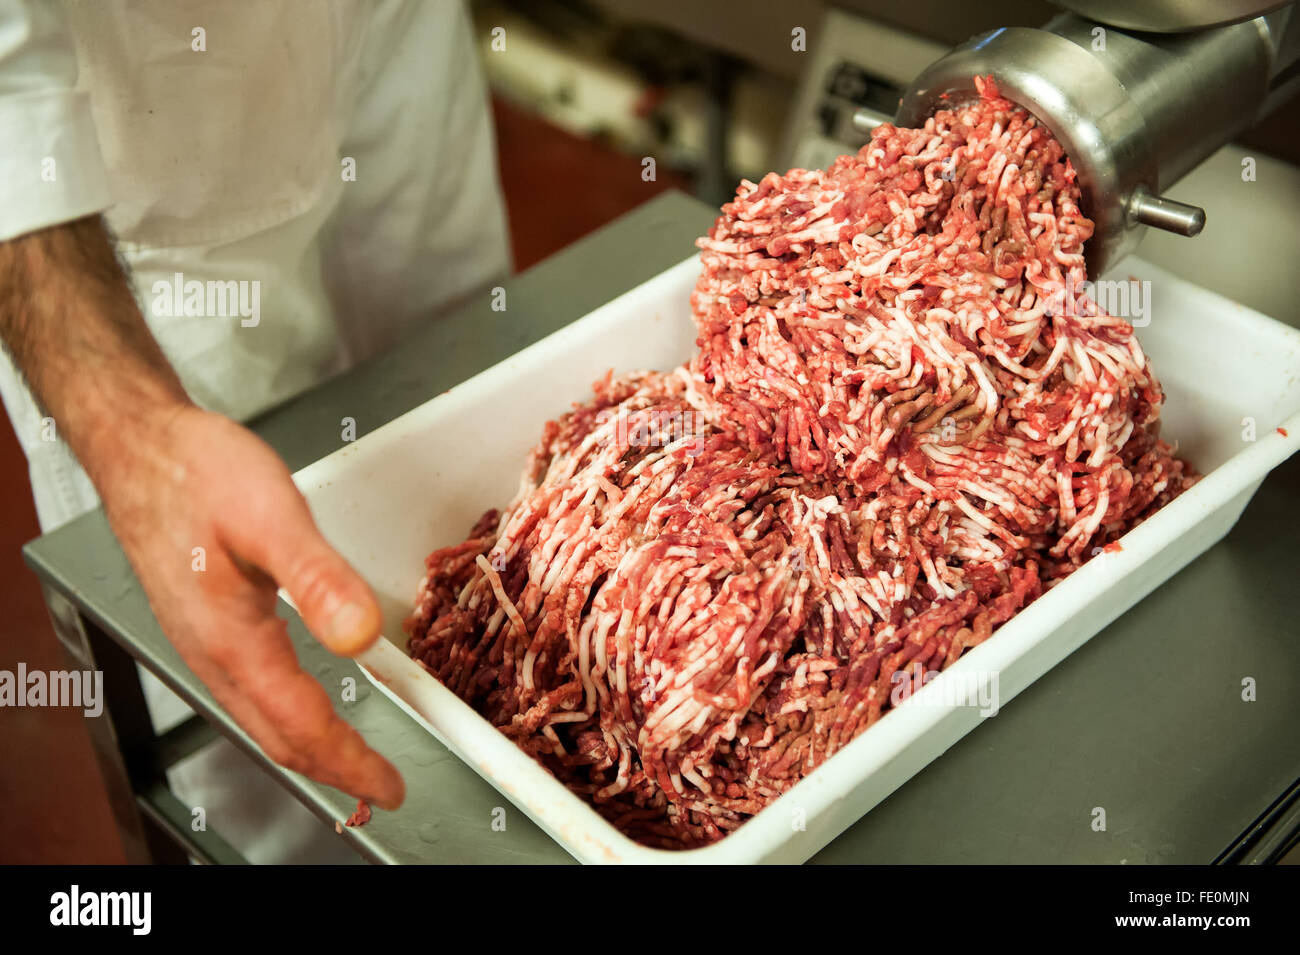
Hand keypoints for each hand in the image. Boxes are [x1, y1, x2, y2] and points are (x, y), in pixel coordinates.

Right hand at [95, 404, 404, 809]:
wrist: (140, 448)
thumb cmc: (197, 474)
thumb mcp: (270, 516)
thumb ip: (317, 578)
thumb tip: (359, 635)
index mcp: (232, 638)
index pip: (302, 724)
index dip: (350, 762)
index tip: (388, 786)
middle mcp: (213, 652)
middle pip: (279, 735)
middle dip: (333, 769)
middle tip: (379, 787)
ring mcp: (202, 642)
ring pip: (260, 718)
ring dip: (309, 747)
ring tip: (349, 760)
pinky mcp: (202, 623)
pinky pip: (248, 692)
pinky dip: (286, 716)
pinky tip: (302, 703)